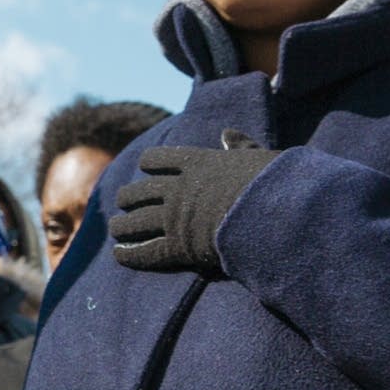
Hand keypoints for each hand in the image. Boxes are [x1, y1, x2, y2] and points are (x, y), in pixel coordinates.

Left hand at [111, 134, 278, 271]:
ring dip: (123, 226)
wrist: (273, 213)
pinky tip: (118, 255)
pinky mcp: (178, 247)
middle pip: (142, 191)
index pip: (161, 159)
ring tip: (115, 229)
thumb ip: (241, 146)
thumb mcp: (258, 157)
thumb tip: (228, 134)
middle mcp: (179, 189)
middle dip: (130, 196)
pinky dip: (130, 254)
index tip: (144, 168)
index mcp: (197, 164)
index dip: (150, 163)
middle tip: (122, 201)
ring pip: (137, 221)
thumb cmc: (273, 184)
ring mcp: (175, 218)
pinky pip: (146, 251)